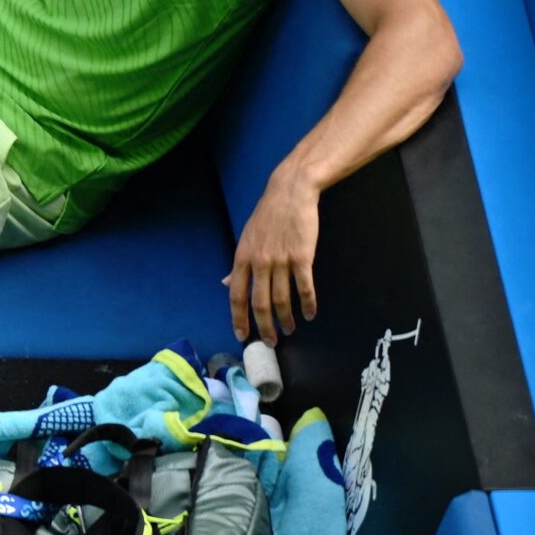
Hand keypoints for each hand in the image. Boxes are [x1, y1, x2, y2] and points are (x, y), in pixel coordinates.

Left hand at [227, 176, 319, 346]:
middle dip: (264, 327)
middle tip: (270, 341)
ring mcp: (281, 260)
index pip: (237, 295)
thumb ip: (238, 264)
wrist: (291, 192)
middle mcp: (260, 262)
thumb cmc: (268, 215)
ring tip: (289, 329)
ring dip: (285, 318)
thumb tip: (226, 283)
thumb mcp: (246, 238)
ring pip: (281, 299)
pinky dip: (307, 304)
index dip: (238, 318)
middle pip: (259, 303)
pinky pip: (304, 287)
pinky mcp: (303, 257)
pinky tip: (309, 313)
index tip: (242, 335)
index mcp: (243, 257)